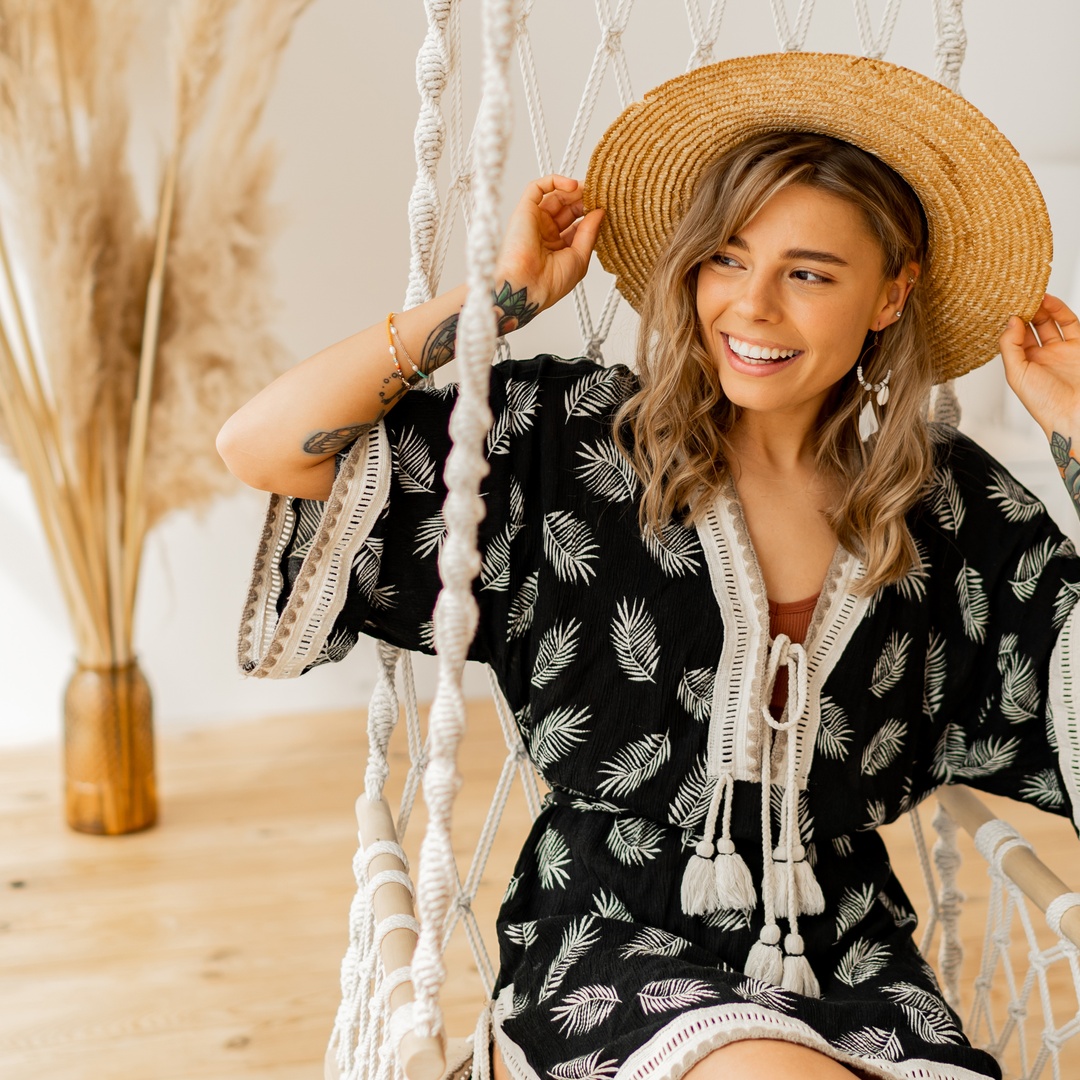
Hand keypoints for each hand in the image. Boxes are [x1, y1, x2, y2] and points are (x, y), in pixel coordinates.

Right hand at [495, 175, 604, 314]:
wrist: (528, 288)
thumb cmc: (550, 283)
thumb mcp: (580, 257)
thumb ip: (589, 232)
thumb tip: (600, 212)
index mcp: (558, 248)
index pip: (577, 224)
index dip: (591, 214)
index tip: (605, 207)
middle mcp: (545, 233)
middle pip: (567, 207)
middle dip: (584, 200)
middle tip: (599, 194)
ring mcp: (534, 221)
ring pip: (555, 195)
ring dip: (574, 190)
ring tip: (589, 189)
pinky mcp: (524, 210)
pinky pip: (537, 187)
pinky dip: (555, 181)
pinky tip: (573, 186)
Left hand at [1000, 294, 1079, 439]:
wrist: (1075, 412)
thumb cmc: (1045, 402)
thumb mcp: (1017, 374)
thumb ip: (1010, 346)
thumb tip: (1011, 321)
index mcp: (1023, 366)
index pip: (1013, 339)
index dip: (1009, 323)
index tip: (1002, 307)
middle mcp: (1041, 357)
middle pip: (1031, 328)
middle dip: (1024, 312)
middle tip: (1017, 296)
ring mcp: (1061, 351)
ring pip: (1049, 322)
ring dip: (1040, 308)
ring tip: (1031, 295)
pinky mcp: (1078, 346)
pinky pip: (1069, 323)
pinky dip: (1059, 310)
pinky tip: (1048, 300)